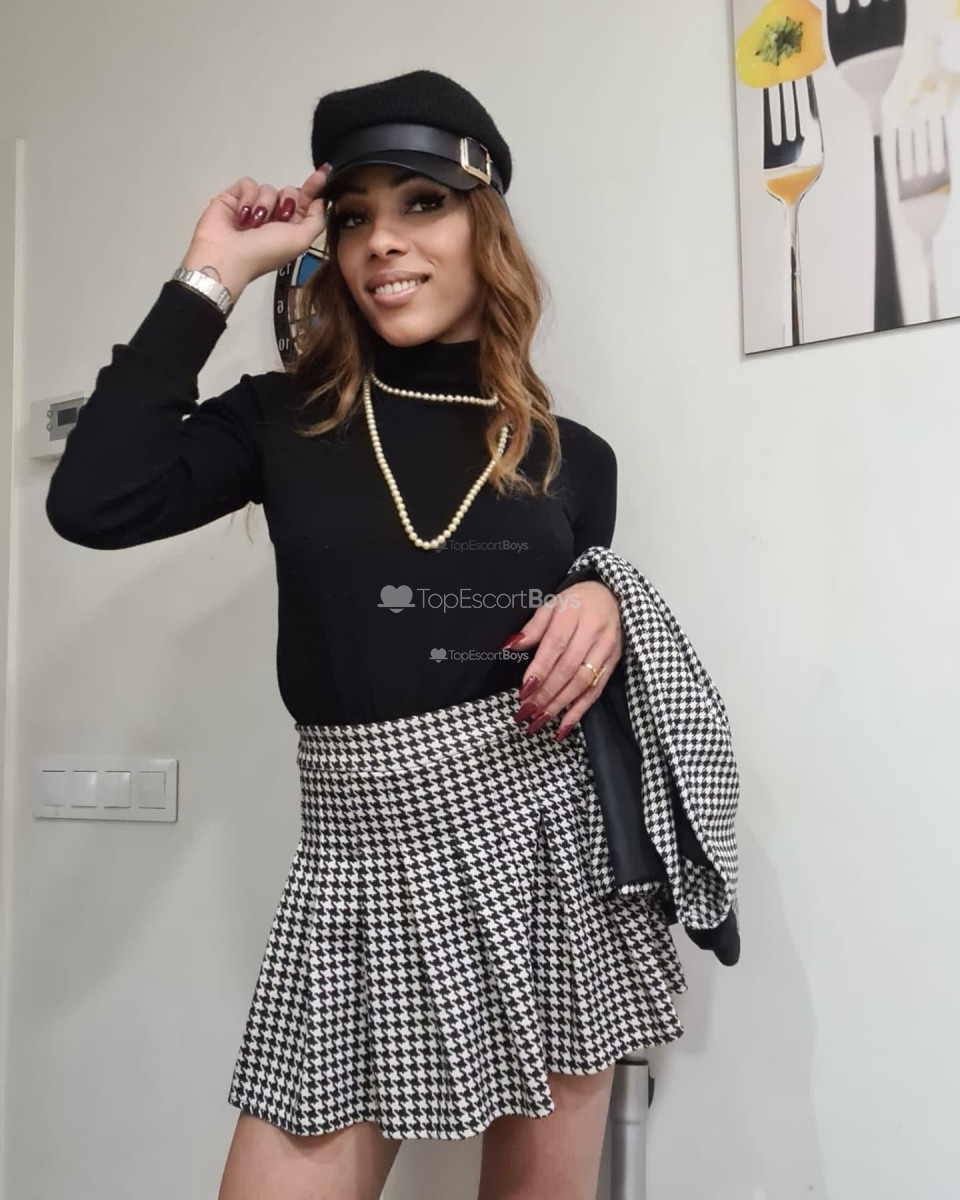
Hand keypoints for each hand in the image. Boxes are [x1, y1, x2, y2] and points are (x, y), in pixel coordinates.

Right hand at [180, 165, 331, 295]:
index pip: (305, 203)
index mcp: (290, 230)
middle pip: (289, 192)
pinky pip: (248, 184)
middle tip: (281, 215)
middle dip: (288, 200)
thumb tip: (320, 202)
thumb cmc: (264, 253)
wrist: (227, 256)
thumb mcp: (300, 241)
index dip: (314, 188)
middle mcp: (273, 218)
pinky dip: (247, 198)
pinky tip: (241, 215)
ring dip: (265, 206)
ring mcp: (253, 207)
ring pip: (269, 188)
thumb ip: (316, 220)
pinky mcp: (234, 197)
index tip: (323, 172)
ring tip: (254, 224)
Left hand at [504, 580, 622, 739]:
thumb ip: (533, 628)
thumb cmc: (576, 602)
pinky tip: (564, 725)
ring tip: (540, 720)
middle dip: (547, 694)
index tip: (524, 691)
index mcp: (574, 613)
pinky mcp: (614, 662)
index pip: (555, 647)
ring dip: (560, 705)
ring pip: (583, 683)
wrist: (612, 596)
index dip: (539, 671)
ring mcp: (607, 648)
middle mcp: (593, 631)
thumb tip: (510, 646)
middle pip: (569, 668)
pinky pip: (597, 690)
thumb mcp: (552, 605)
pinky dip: (580, 710)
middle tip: (527, 712)